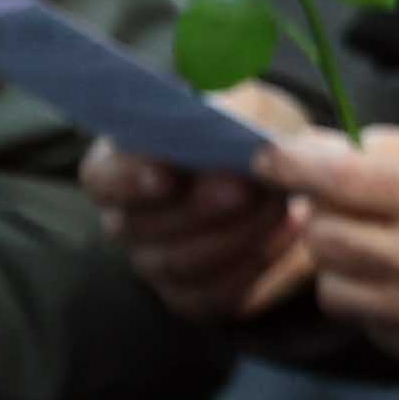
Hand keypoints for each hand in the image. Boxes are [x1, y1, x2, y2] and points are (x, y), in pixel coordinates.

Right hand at [87, 86, 321, 321]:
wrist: (296, 178)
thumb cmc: (254, 131)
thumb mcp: (244, 102)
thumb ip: (223, 103)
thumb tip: (214, 112)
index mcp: (122, 165)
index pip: (102, 178)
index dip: (129, 179)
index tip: (166, 175)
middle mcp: (129, 220)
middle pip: (139, 227)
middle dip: (198, 208)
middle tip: (245, 189)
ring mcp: (157, 263)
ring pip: (180, 263)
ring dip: (236, 233)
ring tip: (281, 205)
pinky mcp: (196, 297)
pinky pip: (216, 294)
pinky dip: (257, 263)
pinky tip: (292, 230)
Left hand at [265, 121, 398, 372]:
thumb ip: (396, 146)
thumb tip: (319, 149)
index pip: (338, 176)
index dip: (291, 162)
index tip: (269, 156)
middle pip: (322, 233)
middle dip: (322, 214)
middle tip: (346, 203)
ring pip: (330, 282)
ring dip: (340, 261)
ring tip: (377, 246)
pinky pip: (360, 317)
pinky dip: (367, 296)